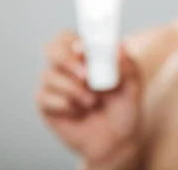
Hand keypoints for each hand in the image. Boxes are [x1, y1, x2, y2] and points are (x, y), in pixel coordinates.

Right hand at [36, 31, 142, 166]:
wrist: (117, 140)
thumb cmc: (124, 107)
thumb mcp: (133, 85)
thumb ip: (127, 65)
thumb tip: (119, 45)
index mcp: (87, 56)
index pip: (70, 37)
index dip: (74, 40)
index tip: (84, 50)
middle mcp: (68, 67)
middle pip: (51, 49)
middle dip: (66, 60)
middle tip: (85, 76)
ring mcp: (55, 85)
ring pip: (48, 75)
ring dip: (72, 89)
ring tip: (92, 102)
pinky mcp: (46, 104)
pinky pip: (44, 96)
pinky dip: (64, 104)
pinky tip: (78, 111)